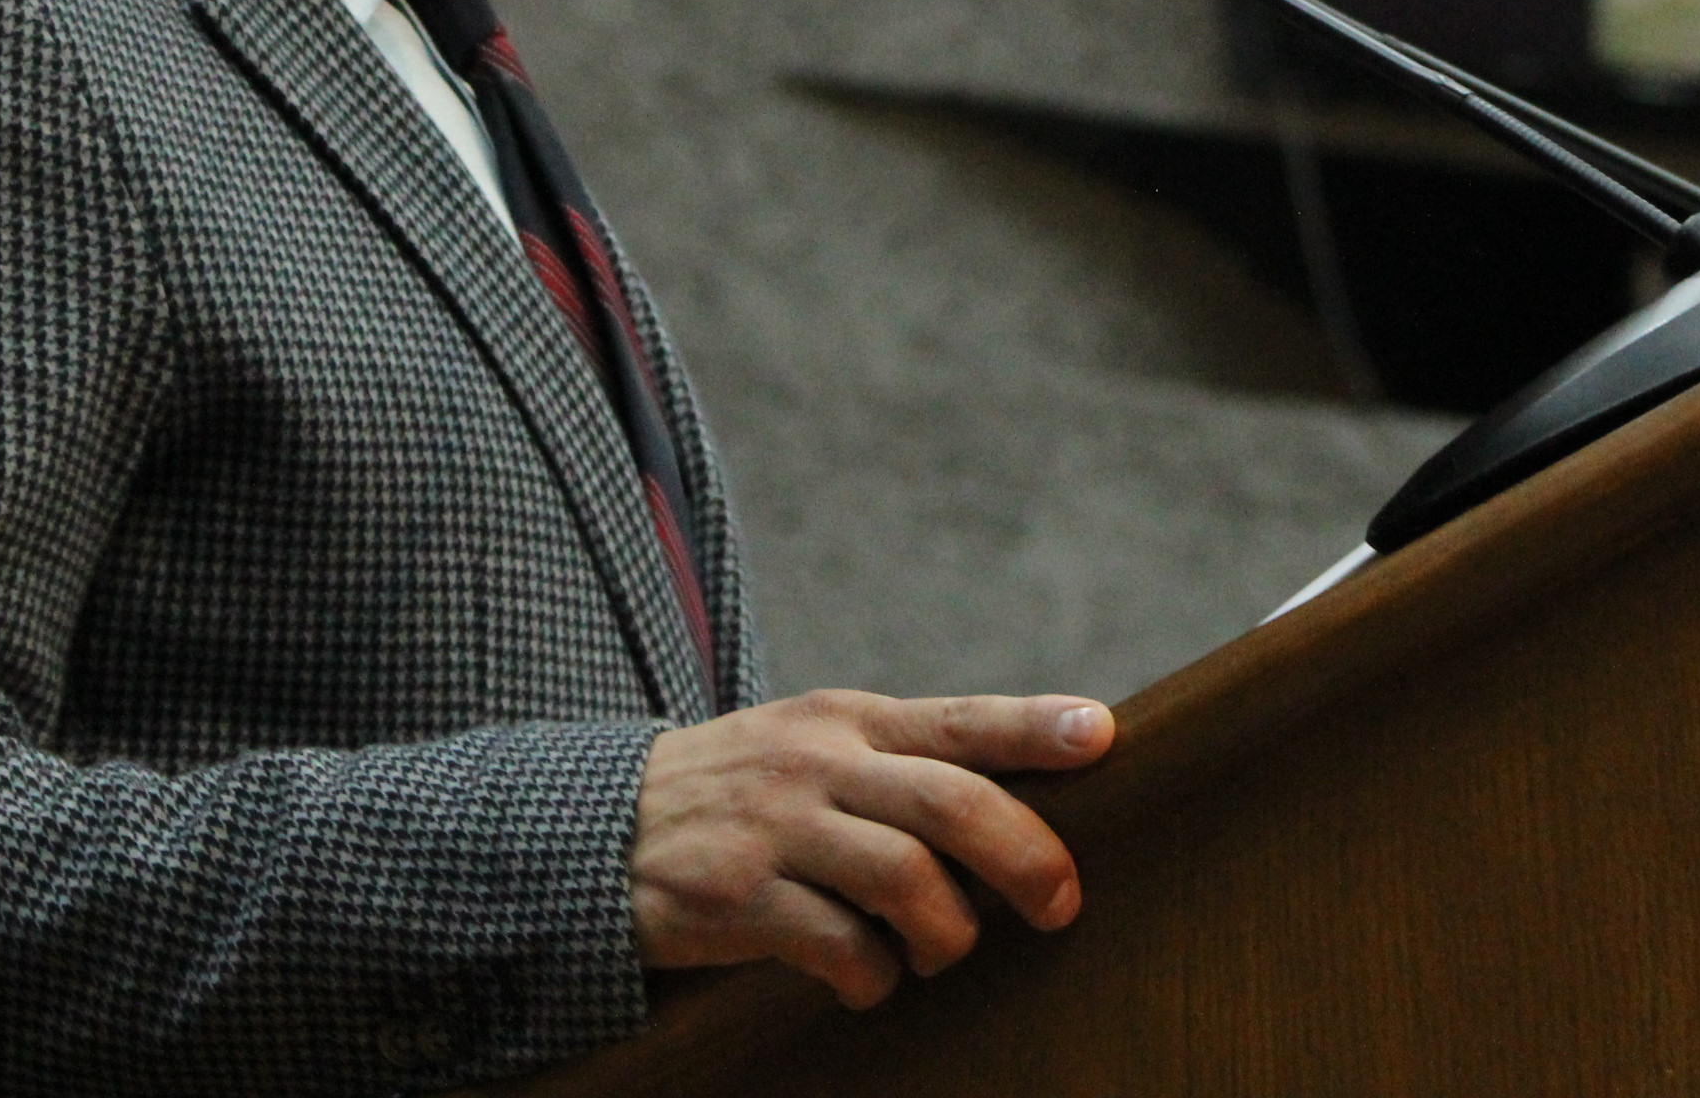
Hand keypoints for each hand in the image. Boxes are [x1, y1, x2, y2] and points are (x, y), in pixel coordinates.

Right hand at [629, 688, 1115, 1007]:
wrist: (597, 830)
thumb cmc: (741, 796)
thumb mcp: (811, 749)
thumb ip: (899, 765)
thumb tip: (1022, 804)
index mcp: (848, 720)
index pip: (958, 718)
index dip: (1033, 726)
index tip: (1102, 735)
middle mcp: (817, 762)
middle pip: (949, 802)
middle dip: (1025, 856)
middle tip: (1060, 905)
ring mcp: (775, 828)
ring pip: (905, 879)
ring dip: (947, 934)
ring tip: (940, 955)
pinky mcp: (735, 896)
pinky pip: (837, 945)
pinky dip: (871, 976)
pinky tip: (865, 981)